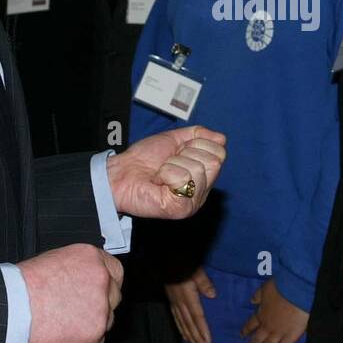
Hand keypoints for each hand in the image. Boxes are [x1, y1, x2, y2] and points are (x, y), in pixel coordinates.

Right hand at [18, 243, 122, 342]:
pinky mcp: (94, 331)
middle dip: (100, 305)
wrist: (15, 305)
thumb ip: (79, 269)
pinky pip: (97, 342)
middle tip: (79, 310)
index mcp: (93, 258)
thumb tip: (83, 281)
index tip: (100, 292)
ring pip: (107, 320)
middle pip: (113, 297)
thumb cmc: (26, 284)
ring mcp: (101, 306)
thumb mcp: (56, 260)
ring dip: (92, 324)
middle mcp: (102, 279)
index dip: (107, 284)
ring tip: (67, 323)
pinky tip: (67, 335)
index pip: (115, 271)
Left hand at [108, 126, 225, 218]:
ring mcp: (194, 201)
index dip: (196, 144)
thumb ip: (199, 135)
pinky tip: (159, 182)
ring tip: (162, 174)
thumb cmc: (144, 159)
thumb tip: (221, 138)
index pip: (220, 151)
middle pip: (214, 161)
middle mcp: (203, 190)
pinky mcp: (182, 208)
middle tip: (169, 163)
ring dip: (173, 165)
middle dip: (186, 154)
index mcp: (204, 175)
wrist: (121, 173)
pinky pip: (184, 179)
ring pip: (197, 169)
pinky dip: (167, 174)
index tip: (178, 151)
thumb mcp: (174, 139)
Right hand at [166, 266, 215, 342]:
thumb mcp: (196, 271)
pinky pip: (176, 320)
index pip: (197, 317)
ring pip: (183, 324)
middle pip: (190, 325)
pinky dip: (181, 329)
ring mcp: (175, 304)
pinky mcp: (171, 303)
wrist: (167, 262)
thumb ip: (204, 283)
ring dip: (189, 337)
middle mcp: (180, 304)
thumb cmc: (184, 266)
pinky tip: (184, 335)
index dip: (203, 330)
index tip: (208, 342)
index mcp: (188, 298)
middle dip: (197, 339)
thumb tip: (213, 295)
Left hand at [240, 279, 306, 342]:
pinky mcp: (290, 338)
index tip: (241, 336)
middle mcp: (267, 327)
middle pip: (256, 340)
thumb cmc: (281, 287)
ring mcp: (278, 334)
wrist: (297, 292)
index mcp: (261, 314)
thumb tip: (251, 301)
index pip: (250, 325)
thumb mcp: (265, 289)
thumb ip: (257, 296)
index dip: (246, 330)